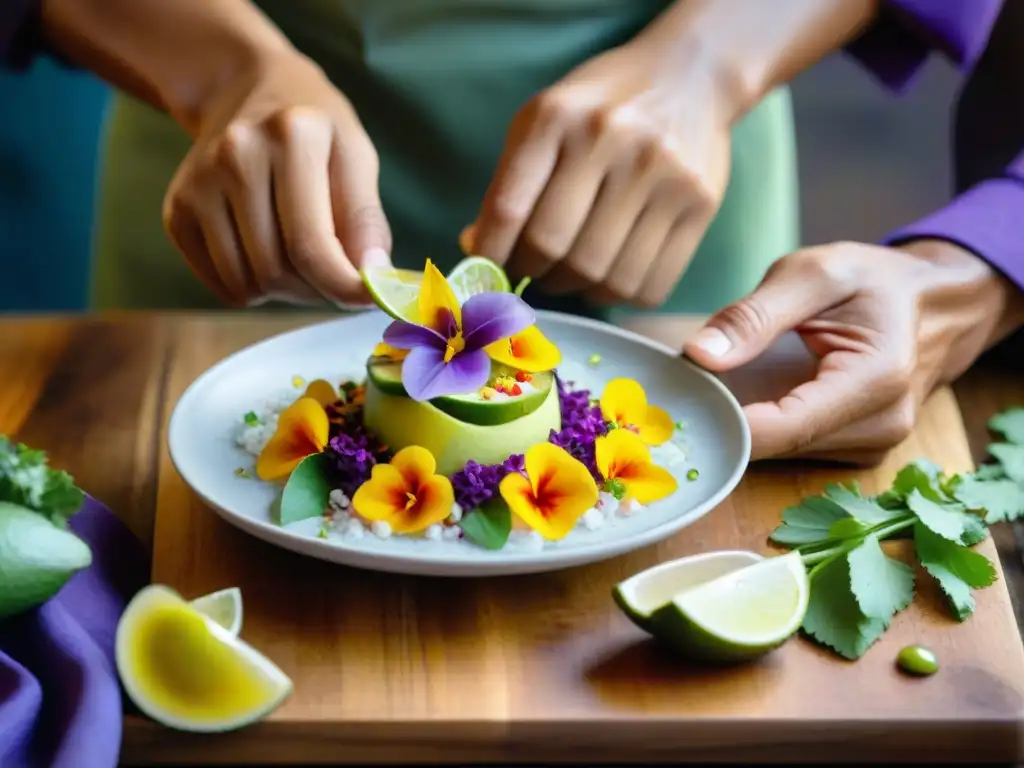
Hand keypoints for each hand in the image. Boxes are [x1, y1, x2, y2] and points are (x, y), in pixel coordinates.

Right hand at [162, 51, 390, 306]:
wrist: (247, 92)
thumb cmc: (315, 133)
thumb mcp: (355, 157)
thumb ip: (366, 219)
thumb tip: (372, 281)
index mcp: (292, 136)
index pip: (311, 243)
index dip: (342, 286)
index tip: (367, 302)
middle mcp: (236, 155)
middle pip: (277, 270)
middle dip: (315, 288)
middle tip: (333, 274)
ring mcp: (199, 183)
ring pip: (248, 285)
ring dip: (284, 291)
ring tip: (299, 257)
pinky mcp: (177, 211)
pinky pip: (222, 284)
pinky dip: (252, 286)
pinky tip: (265, 250)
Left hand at [463, 38, 733, 307]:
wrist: (691, 75)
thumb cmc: (602, 106)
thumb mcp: (545, 121)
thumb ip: (510, 182)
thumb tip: (477, 249)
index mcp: (557, 118)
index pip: (509, 209)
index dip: (492, 255)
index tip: (488, 272)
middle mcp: (610, 140)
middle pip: (555, 248)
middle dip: (535, 274)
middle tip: (536, 272)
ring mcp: (661, 174)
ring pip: (602, 274)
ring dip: (577, 289)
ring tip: (573, 275)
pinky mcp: (700, 205)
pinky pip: (650, 284)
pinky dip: (620, 296)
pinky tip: (610, 279)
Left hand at [683, 240, 1022, 463]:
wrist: (933, 303)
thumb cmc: (875, 282)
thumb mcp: (815, 273)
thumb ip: (755, 315)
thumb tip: (697, 356)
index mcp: (876, 380)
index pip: (783, 427)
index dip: (724, 421)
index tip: (678, 402)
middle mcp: (880, 426)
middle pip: (777, 446)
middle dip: (725, 421)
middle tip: (682, 390)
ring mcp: (872, 447)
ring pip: (781, 453)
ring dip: (741, 426)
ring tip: (712, 388)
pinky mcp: (858, 452)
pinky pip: (794, 450)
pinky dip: (763, 428)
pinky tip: (745, 399)